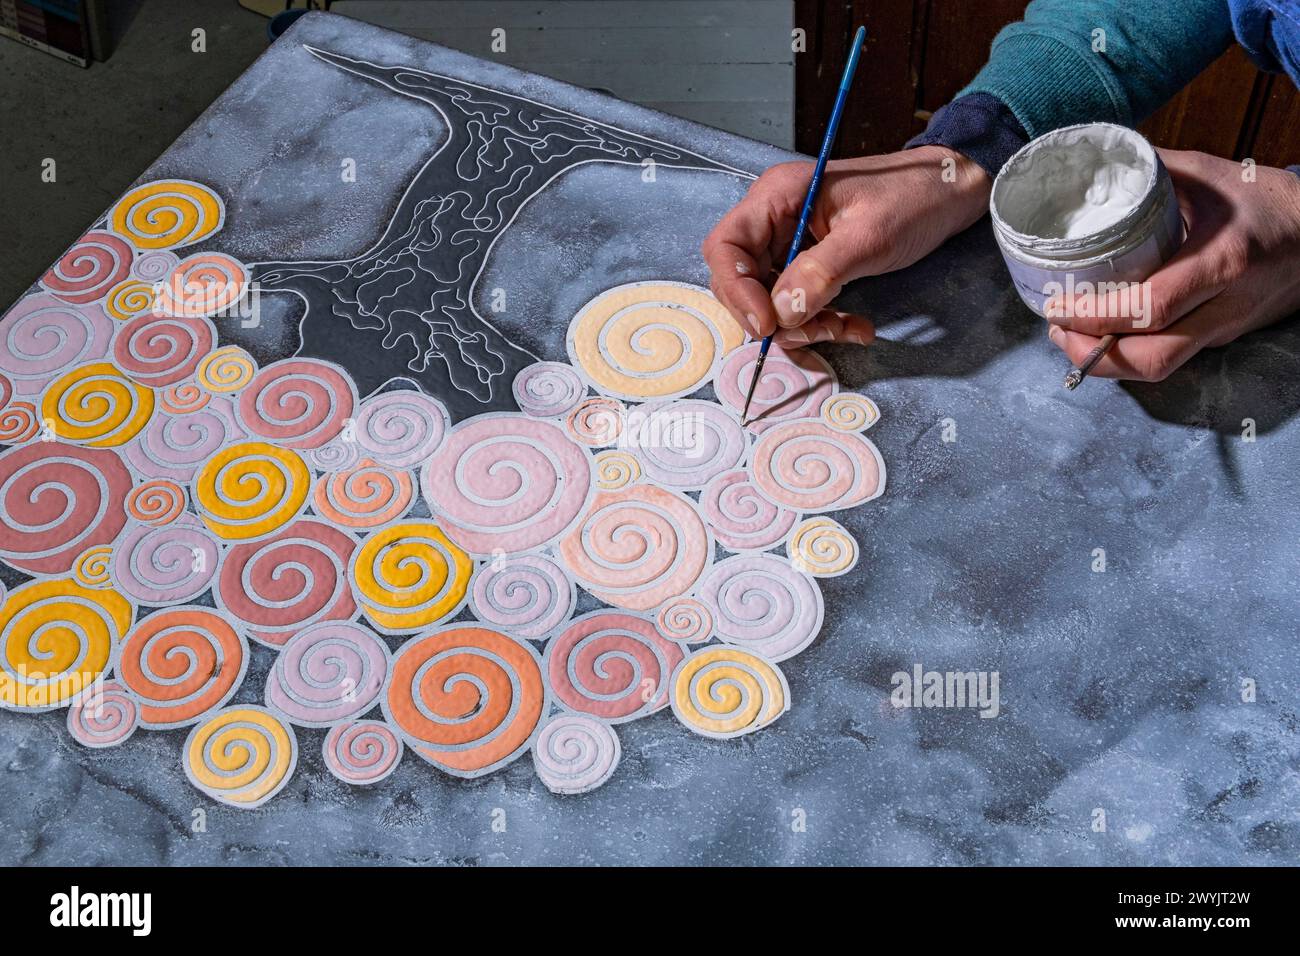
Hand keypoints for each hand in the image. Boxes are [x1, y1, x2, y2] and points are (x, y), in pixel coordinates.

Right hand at [701, 146, 990, 346]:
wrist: (952, 193)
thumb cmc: (915, 197)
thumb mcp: (870, 236)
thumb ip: (821, 272)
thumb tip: (781, 313)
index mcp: (778, 196)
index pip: (725, 247)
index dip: (736, 289)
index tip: (768, 324)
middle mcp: (774, 220)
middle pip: (740, 281)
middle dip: (774, 316)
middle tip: (815, 330)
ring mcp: (790, 245)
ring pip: (769, 301)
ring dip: (802, 326)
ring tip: (845, 328)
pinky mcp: (810, 266)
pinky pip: (798, 305)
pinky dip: (820, 323)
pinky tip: (854, 326)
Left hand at [1046, 149, 1299, 380]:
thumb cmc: (1269, 201)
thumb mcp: (1213, 174)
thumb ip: (1154, 170)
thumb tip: (1097, 162)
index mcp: (1222, 261)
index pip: (1151, 307)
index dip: (1096, 317)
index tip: (1056, 306)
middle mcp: (1225, 305)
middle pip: (1153, 358)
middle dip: (1093, 355)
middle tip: (1056, 330)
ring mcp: (1226, 327)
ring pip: (1161, 368)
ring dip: (1107, 362)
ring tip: (1070, 335)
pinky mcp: (1223, 337)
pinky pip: (1171, 357)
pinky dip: (1130, 353)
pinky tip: (1103, 335)